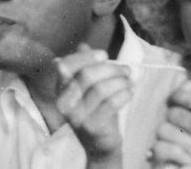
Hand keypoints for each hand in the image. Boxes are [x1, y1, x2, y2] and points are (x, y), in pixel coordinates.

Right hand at [55, 45, 131, 163]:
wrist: (100, 144)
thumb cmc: (96, 111)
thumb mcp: (88, 88)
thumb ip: (84, 67)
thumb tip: (83, 45)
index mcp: (60, 90)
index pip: (66, 66)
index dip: (86, 57)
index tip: (104, 55)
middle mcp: (64, 103)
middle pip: (87, 76)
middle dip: (111, 69)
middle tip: (126, 70)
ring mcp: (77, 117)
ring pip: (101, 89)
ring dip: (121, 81)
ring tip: (130, 81)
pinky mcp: (92, 126)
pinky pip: (111, 103)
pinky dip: (124, 94)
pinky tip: (130, 92)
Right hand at [149, 80, 190, 168]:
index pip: (182, 100)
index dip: (183, 96)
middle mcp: (183, 131)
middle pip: (171, 112)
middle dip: (189, 124)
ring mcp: (171, 146)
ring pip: (162, 129)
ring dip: (183, 141)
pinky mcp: (162, 161)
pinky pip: (157, 147)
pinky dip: (173, 153)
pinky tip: (187, 162)